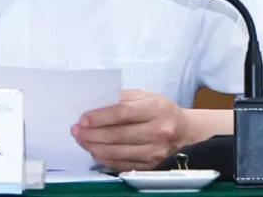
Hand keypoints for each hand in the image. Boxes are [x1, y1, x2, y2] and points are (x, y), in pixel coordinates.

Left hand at [71, 89, 188, 170]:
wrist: (186, 132)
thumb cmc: (161, 111)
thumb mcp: (146, 96)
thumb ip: (122, 98)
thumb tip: (95, 103)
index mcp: (156, 108)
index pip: (122, 113)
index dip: (100, 117)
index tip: (83, 119)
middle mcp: (157, 131)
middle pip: (118, 135)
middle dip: (92, 134)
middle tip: (76, 131)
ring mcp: (155, 151)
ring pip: (118, 152)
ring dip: (95, 147)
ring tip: (82, 141)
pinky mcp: (152, 166)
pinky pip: (123, 165)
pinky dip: (105, 159)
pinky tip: (95, 152)